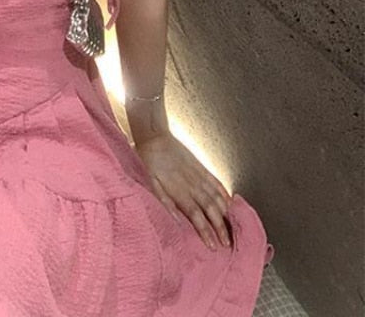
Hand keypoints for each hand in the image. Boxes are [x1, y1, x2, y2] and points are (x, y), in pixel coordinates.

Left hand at [135, 132, 231, 250]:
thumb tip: (176, 222)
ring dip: (226, 214)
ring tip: (234, 228)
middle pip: (212, 210)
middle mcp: (193, 185)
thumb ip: (164, 203)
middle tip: (228, 243)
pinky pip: (216, 182)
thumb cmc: (148, 161)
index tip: (214, 246)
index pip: (197, 217)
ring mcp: (199, 175)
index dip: (206, 232)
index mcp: (180, 192)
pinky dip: (225, 194)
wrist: (154, 137)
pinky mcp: (201, 167)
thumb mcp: (150, 184)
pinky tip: (231, 202)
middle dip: (221, 228)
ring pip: (218, 198)